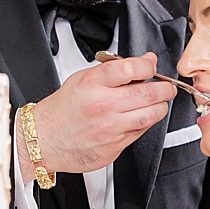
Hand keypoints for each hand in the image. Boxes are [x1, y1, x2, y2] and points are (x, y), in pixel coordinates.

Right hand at [29, 54, 175, 173]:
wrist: (42, 140)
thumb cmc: (61, 110)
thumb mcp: (83, 79)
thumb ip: (116, 69)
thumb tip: (146, 61)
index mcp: (92, 85)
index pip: (131, 68)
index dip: (148, 66)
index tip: (151, 67)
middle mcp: (102, 106)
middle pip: (149, 94)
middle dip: (165, 88)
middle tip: (166, 87)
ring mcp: (110, 129)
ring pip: (151, 115)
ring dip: (160, 107)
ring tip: (156, 103)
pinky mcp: (114, 147)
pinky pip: (140, 133)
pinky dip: (144, 124)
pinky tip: (137, 118)